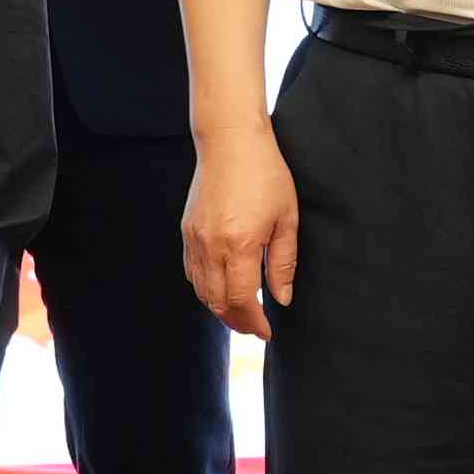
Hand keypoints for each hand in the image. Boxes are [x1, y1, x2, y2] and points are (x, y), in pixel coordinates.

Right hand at [184, 124, 299, 335]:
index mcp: (239, 244)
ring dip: (219, 308)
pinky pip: (191, 271)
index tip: (267, 332)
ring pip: (201, 290)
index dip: (254, 322)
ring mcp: (194, 238)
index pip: (242, 300)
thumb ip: (283, 263)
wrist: (230, 141)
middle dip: (237, 322)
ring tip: (240, 314)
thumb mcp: (286, 219)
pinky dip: (205, 288)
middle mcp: (211, 245)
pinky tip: (221, 289)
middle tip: (255, 328)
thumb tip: (281, 299)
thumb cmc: (265, 174)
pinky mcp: (187, 230)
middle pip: (217, 302)